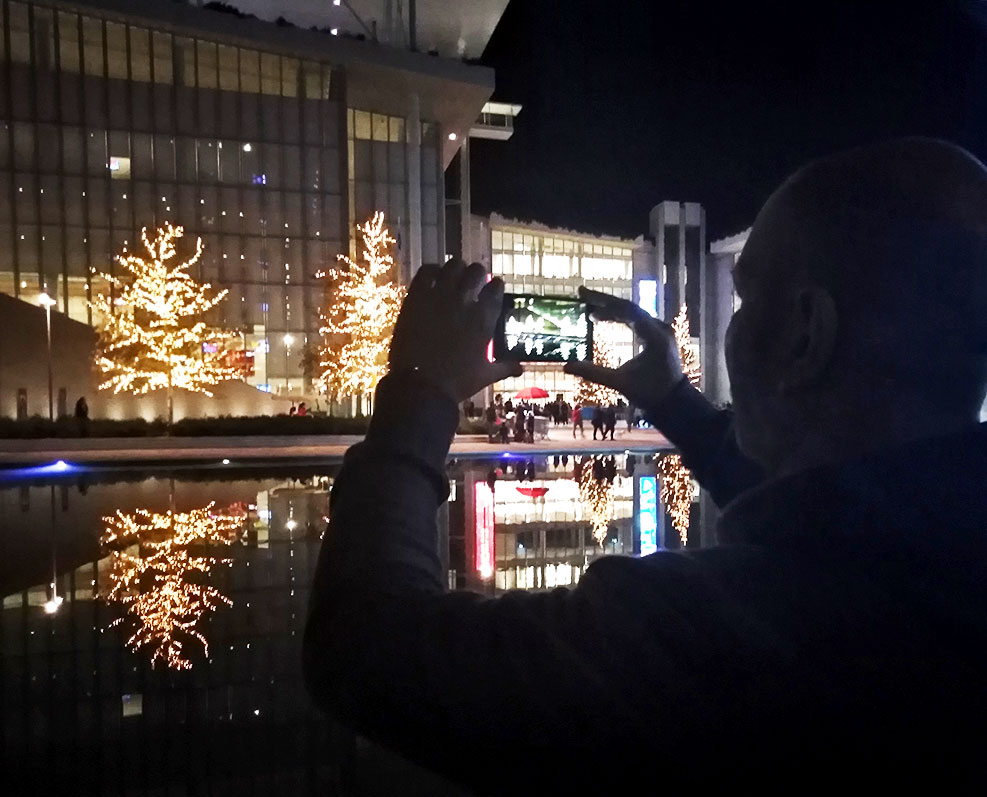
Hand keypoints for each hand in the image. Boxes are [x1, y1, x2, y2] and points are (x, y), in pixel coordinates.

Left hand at [389, 259, 522, 401]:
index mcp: (484, 318)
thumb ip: (505, 367)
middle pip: (476, 271)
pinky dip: (431, 271)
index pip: (496, 288)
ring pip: (453, 266)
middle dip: (477, 274)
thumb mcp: (485, 374)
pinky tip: (433, 277)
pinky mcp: (417, 297)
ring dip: (456, 269)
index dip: (495, 286)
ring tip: (454, 275)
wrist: (421, 386)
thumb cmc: (457, 382)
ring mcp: (440, 296)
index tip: (493, 287)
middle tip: (473, 280)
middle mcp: (465, 301)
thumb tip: (522, 369)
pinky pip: (426, 271)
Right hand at [563, 286, 683, 408]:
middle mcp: (660, 328)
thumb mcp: (620, 384)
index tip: (584, 296)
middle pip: (629, 307)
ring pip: (634, 313)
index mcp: (654, 336)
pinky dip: (621, 317)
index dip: (603, 302)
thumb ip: (594, 373)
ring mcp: (661, 330)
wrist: (674, 402)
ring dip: (613, 310)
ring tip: (592, 311)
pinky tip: (607, 318)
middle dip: (605, 302)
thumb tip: (566, 366)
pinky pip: (638, 320)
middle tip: (583, 295)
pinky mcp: (659, 335)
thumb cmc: (649, 393)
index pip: (626, 310)